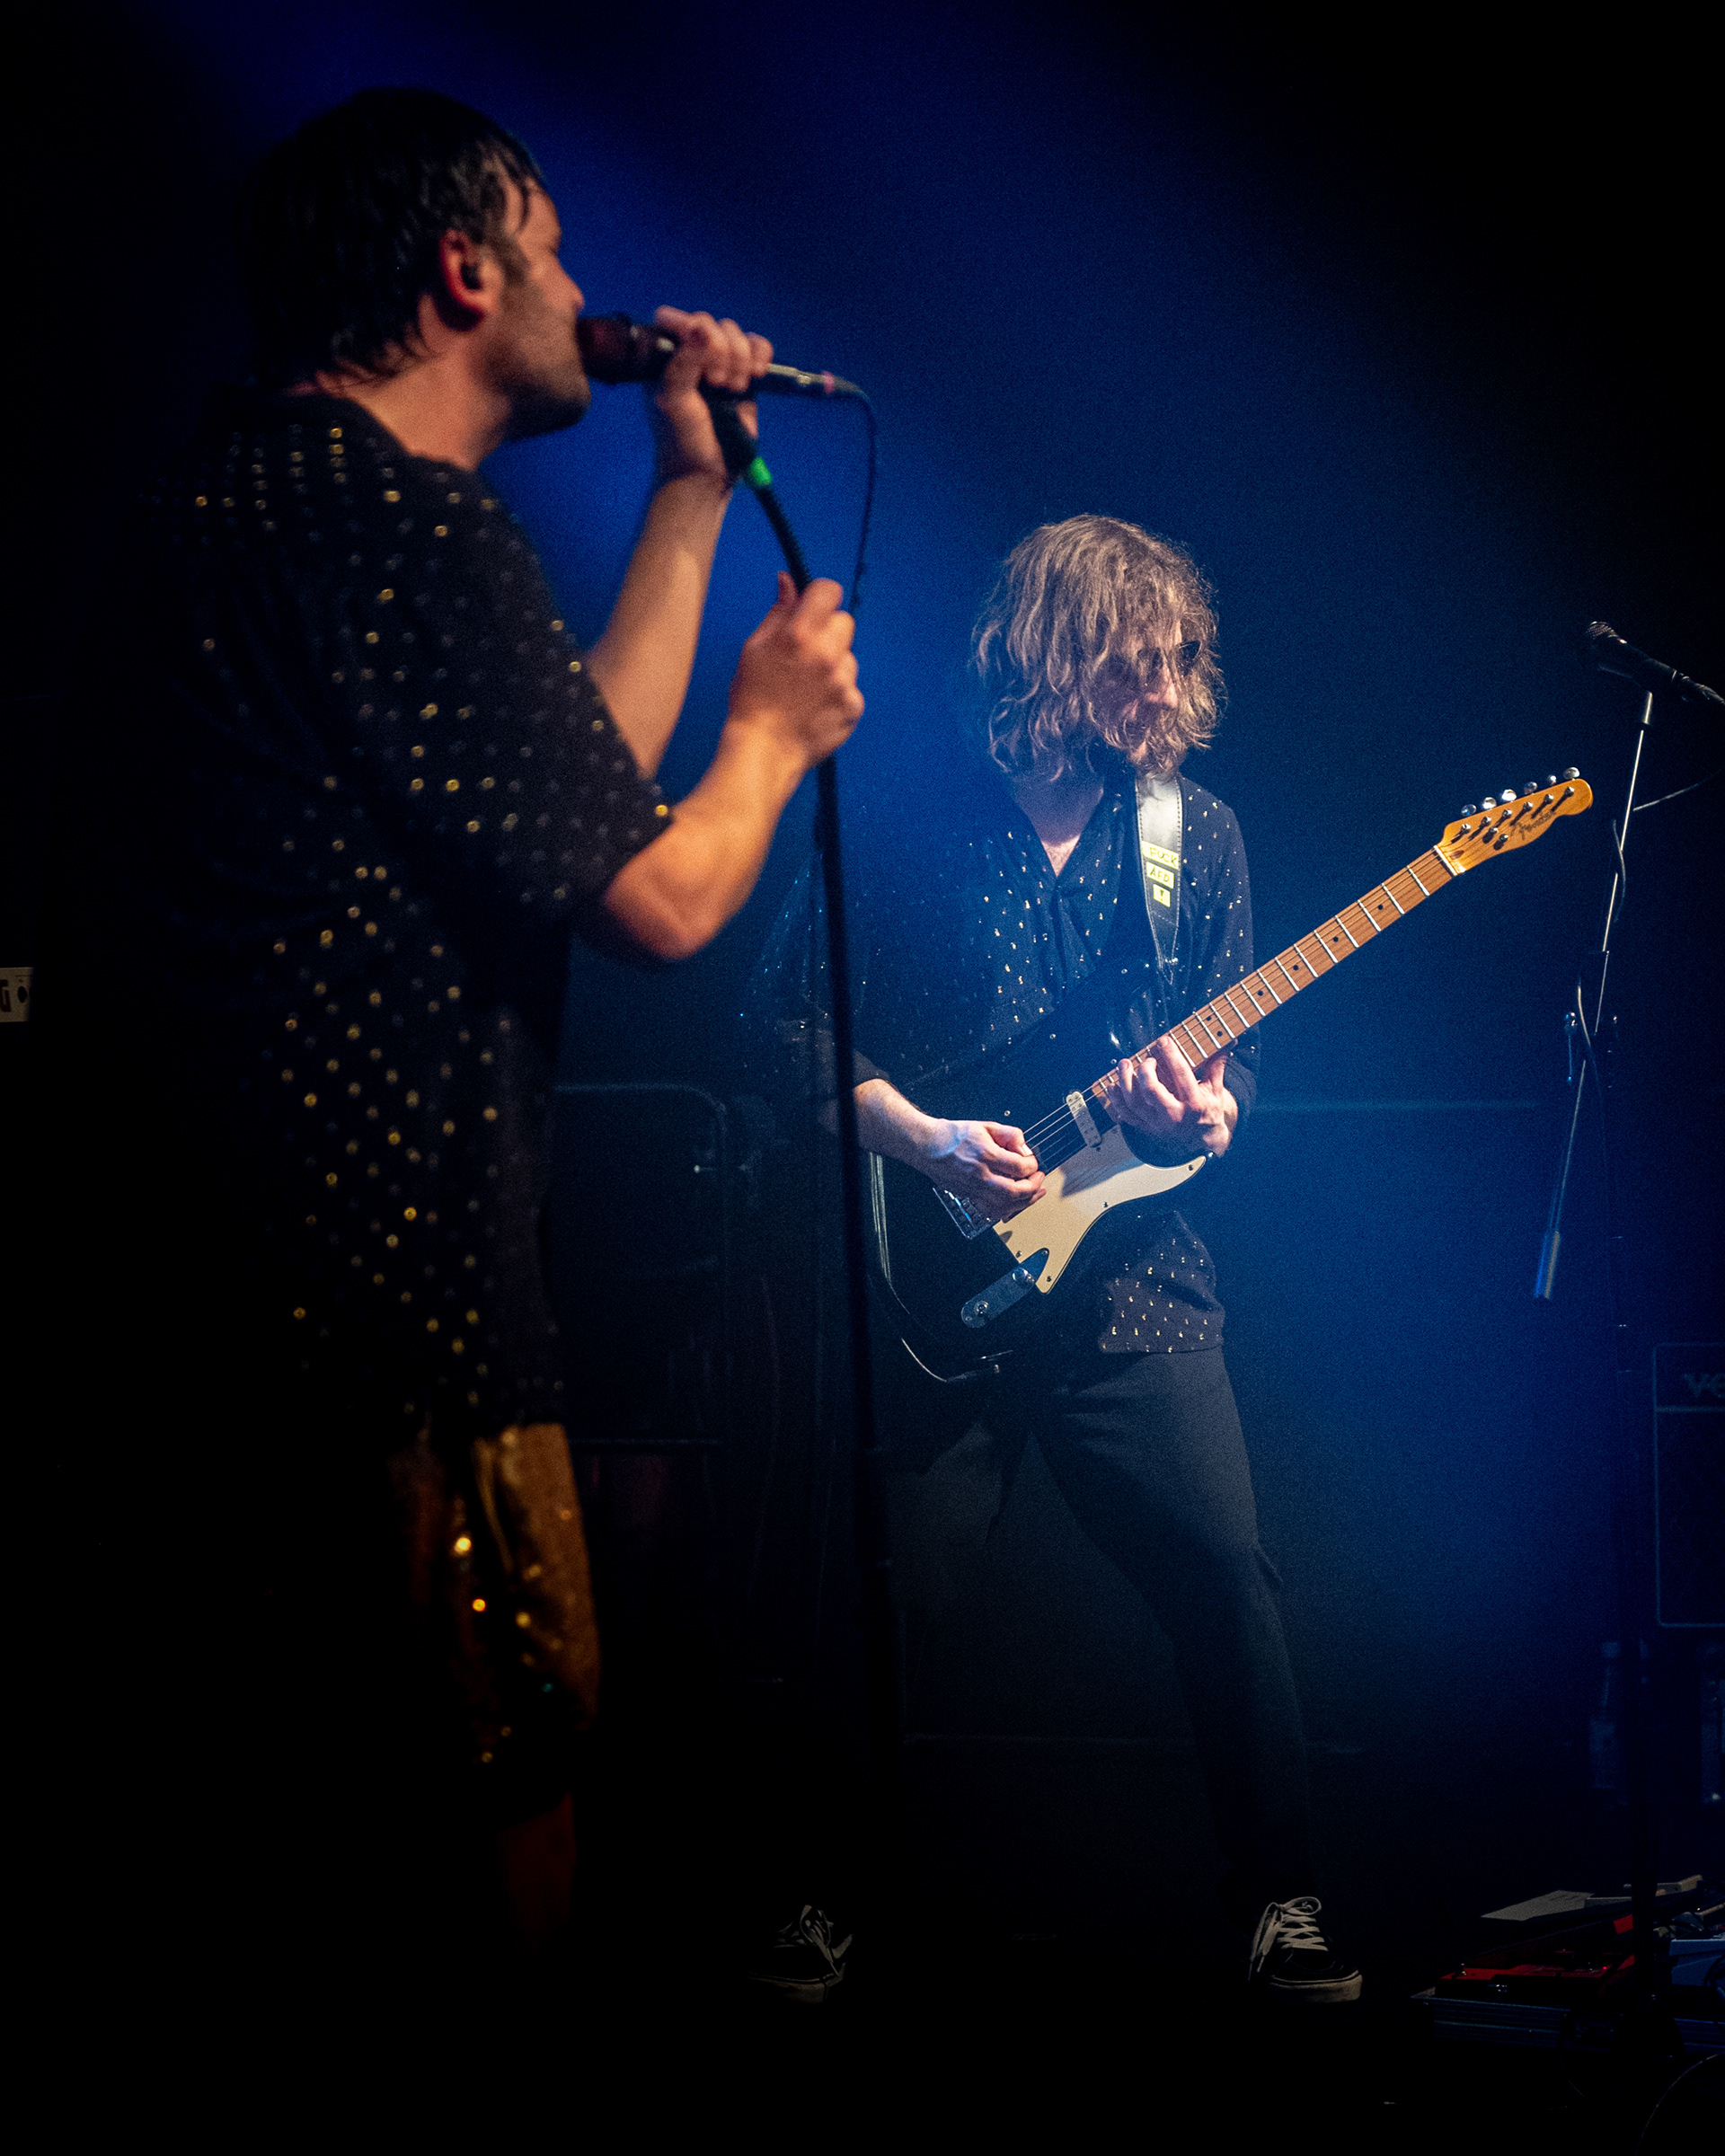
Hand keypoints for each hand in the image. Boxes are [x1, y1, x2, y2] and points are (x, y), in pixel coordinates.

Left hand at [646, 305, 771, 484]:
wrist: (707, 472)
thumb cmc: (681, 439)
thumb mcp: (673, 400)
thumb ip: (682, 362)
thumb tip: (701, 328)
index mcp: (665, 357)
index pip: (673, 319)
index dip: (689, 328)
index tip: (698, 354)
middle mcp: (691, 355)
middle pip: (710, 323)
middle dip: (719, 352)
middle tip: (716, 385)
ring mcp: (720, 363)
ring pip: (735, 333)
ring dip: (739, 359)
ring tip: (732, 389)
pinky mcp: (745, 374)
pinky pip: (758, 346)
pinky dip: (760, 354)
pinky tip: (756, 375)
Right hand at [728, 575, 862, 770]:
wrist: (764, 750)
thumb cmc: (752, 699)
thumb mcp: (755, 649)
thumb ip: (778, 612)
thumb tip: (788, 581)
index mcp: (797, 634)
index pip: (829, 590)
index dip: (820, 598)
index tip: (813, 609)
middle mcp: (825, 653)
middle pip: (844, 622)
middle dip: (828, 632)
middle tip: (806, 656)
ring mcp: (843, 681)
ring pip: (849, 657)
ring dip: (834, 665)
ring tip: (808, 688)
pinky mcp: (853, 705)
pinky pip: (851, 687)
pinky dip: (838, 694)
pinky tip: (816, 706)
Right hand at [923, 1118, 1044, 1221]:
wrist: (928, 1146)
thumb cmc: (952, 1135)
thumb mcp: (985, 1126)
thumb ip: (1009, 1134)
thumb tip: (1024, 1147)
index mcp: (986, 1154)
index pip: (1020, 1167)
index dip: (1032, 1165)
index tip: (1032, 1162)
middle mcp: (980, 1174)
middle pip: (1015, 1191)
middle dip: (1032, 1188)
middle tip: (1038, 1181)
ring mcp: (973, 1188)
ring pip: (1004, 1205)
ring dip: (1023, 1202)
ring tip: (1032, 1195)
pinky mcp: (968, 1196)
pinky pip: (991, 1210)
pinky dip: (1006, 1210)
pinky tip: (1013, 1204)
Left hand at [1102, 1037, 1235, 1160]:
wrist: (1204, 1139)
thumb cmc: (1208, 1110)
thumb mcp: (1216, 1089)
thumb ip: (1216, 1064)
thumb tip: (1228, 1041)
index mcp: (1194, 1103)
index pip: (1181, 1075)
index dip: (1170, 1055)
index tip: (1163, 1041)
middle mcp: (1174, 1115)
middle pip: (1151, 1091)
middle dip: (1144, 1071)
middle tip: (1145, 1059)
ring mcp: (1158, 1124)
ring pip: (1134, 1103)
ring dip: (1124, 1082)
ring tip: (1124, 1065)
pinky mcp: (1147, 1128)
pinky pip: (1126, 1115)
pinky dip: (1116, 1100)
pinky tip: (1113, 1085)